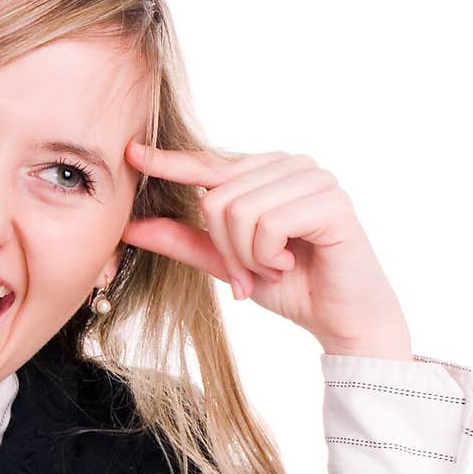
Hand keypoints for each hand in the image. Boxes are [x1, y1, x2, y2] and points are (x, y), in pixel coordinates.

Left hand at [121, 141, 412, 358]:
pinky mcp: (331, 201)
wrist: (341, 320)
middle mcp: (290, 164)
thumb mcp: (228, 264)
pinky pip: (268, 225)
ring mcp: (313, 178)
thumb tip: (131, 226)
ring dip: (247, 258)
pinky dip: (268, 257)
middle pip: (216, 198)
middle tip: (250, 274)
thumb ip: (184, 241)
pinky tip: (291, 265)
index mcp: (266, 171)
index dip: (172, 163)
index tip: (132, 154)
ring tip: (275, 269)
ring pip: (238, 212)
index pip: (210, 163)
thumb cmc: (293, 287)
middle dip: (225, 250)